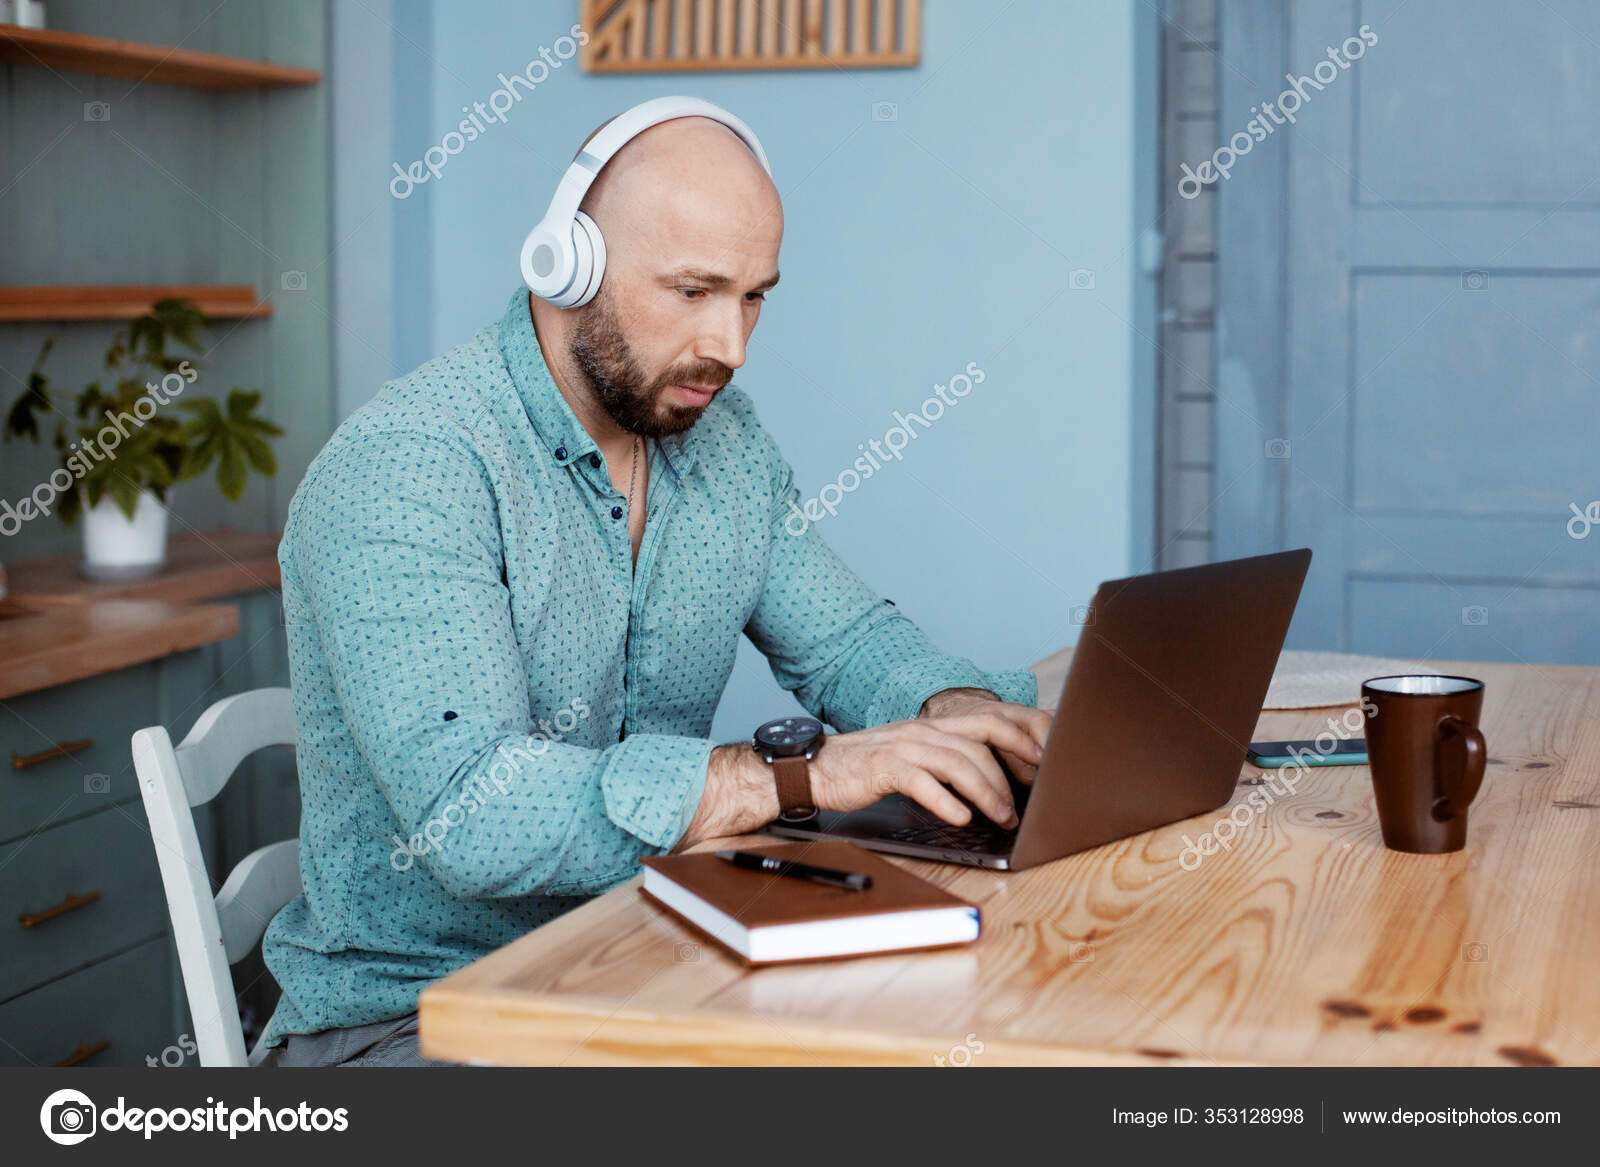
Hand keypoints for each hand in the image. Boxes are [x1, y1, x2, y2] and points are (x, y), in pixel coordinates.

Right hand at [807, 708, 1046, 827]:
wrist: (816, 768)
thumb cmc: (867, 769)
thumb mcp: (913, 759)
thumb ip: (947, 764)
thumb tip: (992, 785)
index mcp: (935, 726)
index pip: (990, 719)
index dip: (1022, 735)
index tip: (1047, 758)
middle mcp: (923, 730)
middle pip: (982, 736)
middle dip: (1014, 763)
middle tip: (1031, 794)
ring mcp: (904, 746)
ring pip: (957, 761)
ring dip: (986, 791)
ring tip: (1002, 816)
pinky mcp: (883, 767)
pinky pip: (921, 781)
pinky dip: (945, 801)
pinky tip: (959, 817)